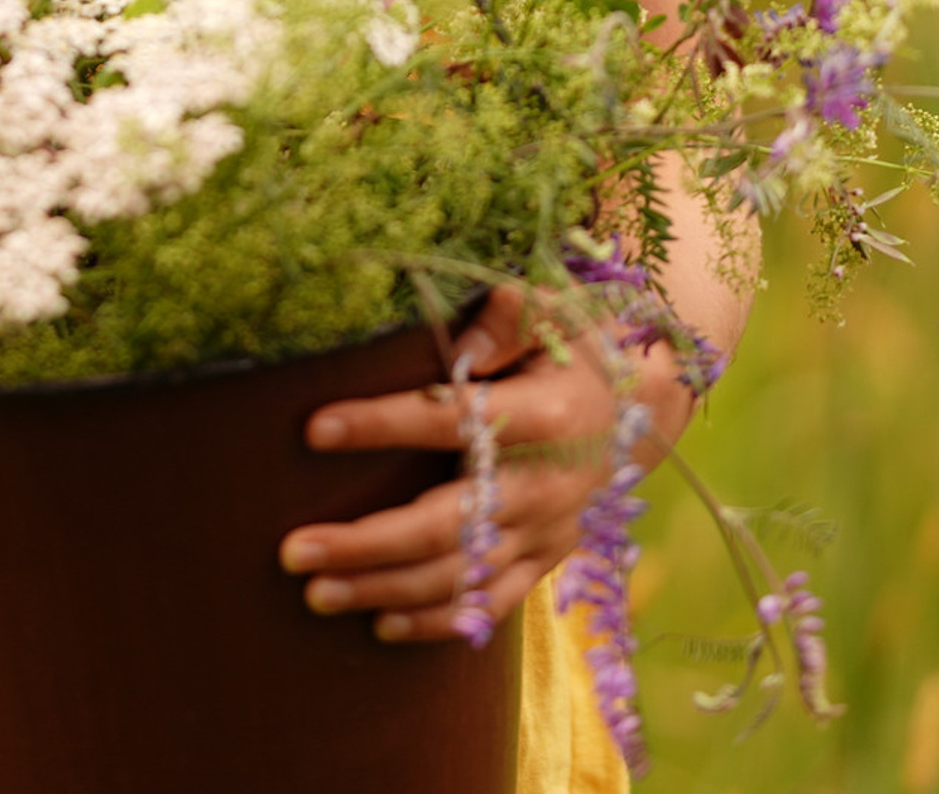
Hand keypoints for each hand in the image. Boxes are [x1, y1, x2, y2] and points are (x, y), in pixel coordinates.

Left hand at [279, 290, 688, 642]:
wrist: (645, 409)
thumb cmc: (578, 348)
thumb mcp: (554, 312)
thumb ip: (507, 317)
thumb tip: (459, 341)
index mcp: (543, 415)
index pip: (450, 420)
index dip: (383, 425)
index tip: (314, 429)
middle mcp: (544, 485)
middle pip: (447, 525)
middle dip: (367, 544)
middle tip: (294, 551)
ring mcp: (546, 531)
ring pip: (461, 576)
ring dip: (385, 590)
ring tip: (316, 592)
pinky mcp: (547, 559)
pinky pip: (491, 605)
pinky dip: (437, 622)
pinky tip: (381, 626)